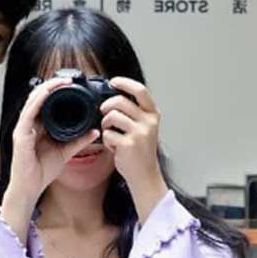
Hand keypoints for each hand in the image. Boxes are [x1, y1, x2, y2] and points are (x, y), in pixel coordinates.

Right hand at [7, 77, 100, 206]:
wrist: (30, 188)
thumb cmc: (42, 171)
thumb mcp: (66, 152)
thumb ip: (79, 141)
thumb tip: (96, 131)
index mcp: (39, 126)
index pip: (46, 101)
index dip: (57, 90)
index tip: (72, 84)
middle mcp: (29, 124)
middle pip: (38, 97)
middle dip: (53, 85)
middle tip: (69, 79)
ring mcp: (23, 128)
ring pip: (33, 100)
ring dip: (47, 88)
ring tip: (62, 81)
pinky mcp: (20, 135)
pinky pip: (28, 113)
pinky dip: (38, 101)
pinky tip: (47, 93)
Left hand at [99, 77, 167, 220]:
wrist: (144, 175)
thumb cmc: (141, 151)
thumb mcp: (144, 127)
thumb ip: (134, 112)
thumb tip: (113, 96)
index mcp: (153, 114)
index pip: (140, 90)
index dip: (124, 83)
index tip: (113, 82)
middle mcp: (149, 122)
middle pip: (120, 101)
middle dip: (106, 106)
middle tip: (103, 113)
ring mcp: (140, 133)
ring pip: (111, 116)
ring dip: (105, 124)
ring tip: (110, 133)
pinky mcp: (129, 144)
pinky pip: (107, 134)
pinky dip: (106, 141)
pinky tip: (114, 147)